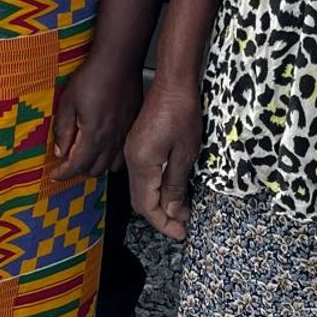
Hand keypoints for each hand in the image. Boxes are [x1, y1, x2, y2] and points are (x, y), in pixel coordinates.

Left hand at [50, 57, 140, 183]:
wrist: (119, 61)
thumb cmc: (94, 76)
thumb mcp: (68, 101)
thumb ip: (63, 129)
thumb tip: (60, 150)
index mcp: (93, 135)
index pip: (76, 166)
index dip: (63, 174)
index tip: (55, 174)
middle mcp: (112, 139)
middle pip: (94, 170)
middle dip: (78, 171)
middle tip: (67, 163)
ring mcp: (125, 134)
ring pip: (111, 166)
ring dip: (96, 166)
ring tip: (86, 156)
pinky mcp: (133, 126)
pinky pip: (123, 153)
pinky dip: (112, 157)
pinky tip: (105, 146)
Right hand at [124, 79, 204, 240]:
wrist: (173, 82)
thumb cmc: (181, 112)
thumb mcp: (184, 153)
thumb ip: (175, 185)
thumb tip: (170, 211)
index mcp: (141, 163)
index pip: (147, 206)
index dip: (164, 224)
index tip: (181, 234)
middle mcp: (131, 159)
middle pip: (140, 200)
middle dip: (160, 218)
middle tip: (182, 227)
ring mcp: (133, 150)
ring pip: (140, 188)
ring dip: (158, 204)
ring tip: (181, 211)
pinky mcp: (138, 143)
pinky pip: (143, 175)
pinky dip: (156, 189)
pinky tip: (172, 189)